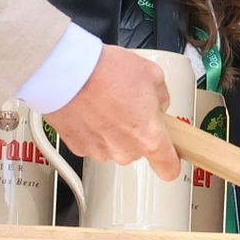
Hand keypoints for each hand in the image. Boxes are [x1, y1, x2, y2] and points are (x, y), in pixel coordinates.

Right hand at [42, 52, 177, 174]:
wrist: (69, 73)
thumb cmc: (107, 71)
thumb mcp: (152, 75)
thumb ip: (161, 98)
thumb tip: (156, 104)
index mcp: (149, 136)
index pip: (168, 168)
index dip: (170, 162)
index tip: (170, 156)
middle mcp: (125, 150)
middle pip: (138, 149)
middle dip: (135, 129)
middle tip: (128, 104)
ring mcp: (100, 151)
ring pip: (114, 145)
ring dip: (112, 128)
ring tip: (105, 100)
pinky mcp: (78, 147)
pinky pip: (93, 141)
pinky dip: (92, 128)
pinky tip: (90, 107)